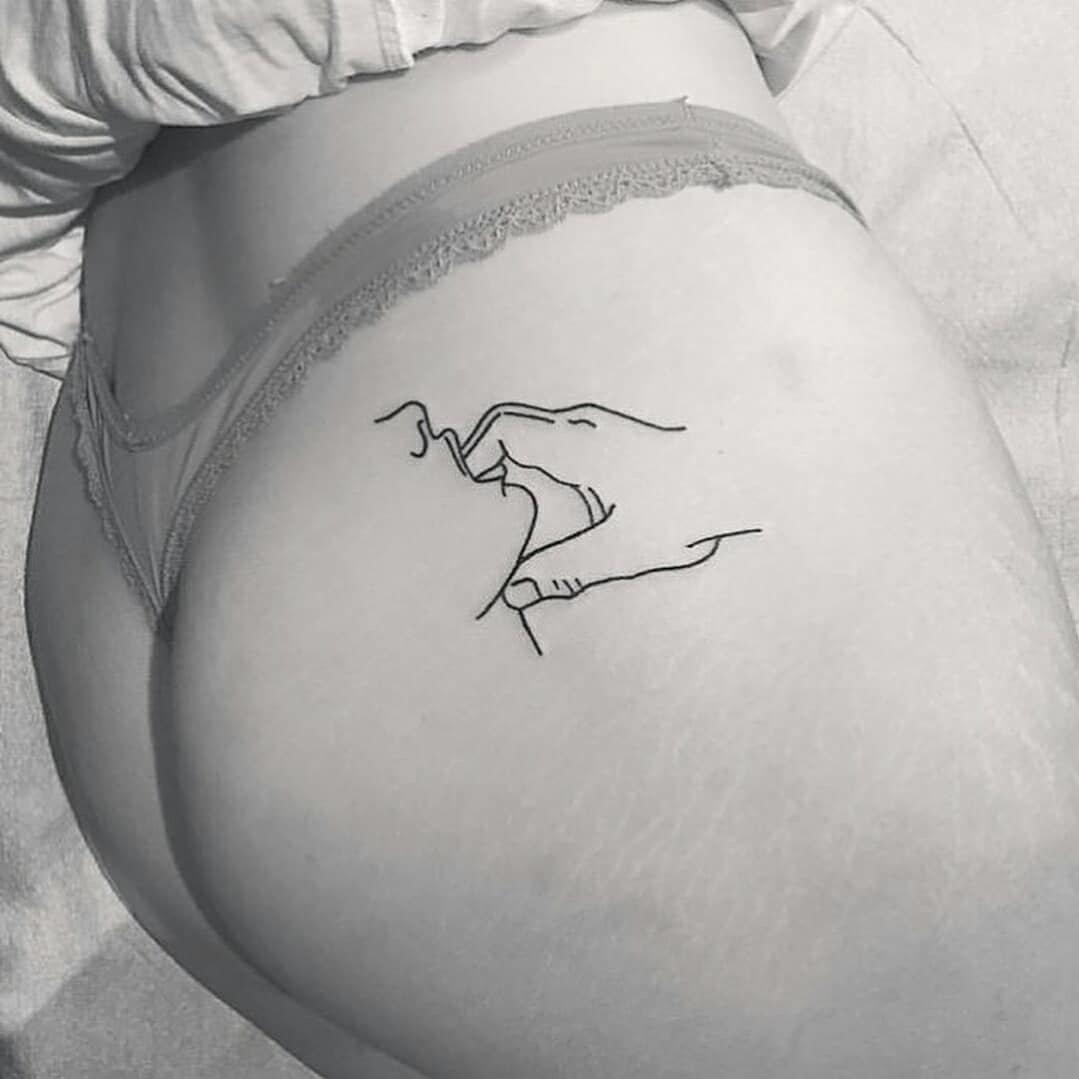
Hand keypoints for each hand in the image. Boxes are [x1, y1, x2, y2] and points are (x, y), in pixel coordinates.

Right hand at [461, 402, 761, 611]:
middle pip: (514, 430)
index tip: (466, 501)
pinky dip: (548, 469)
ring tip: (514, 518)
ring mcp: (606, 427)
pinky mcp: (623, 438)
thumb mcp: (621, 549)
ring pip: (541, 437)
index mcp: (575, 443)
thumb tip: (514, 593)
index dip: (474, 459)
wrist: (758, 473)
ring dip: (521, 470)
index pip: (501, 429)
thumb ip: (561, 572)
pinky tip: (560, 509)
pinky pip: (568, 444)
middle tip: (482, 516)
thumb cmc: (689, 508)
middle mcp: (585, 425)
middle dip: (491, 468)